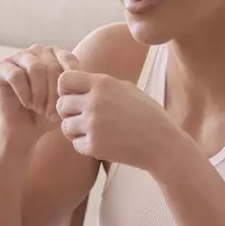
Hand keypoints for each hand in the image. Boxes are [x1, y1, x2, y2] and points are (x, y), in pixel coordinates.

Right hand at [0, 45, 80, 140]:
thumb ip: (77, 86)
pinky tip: (27, 104)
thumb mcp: (69, 100)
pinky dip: (24, 93)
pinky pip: (16, 75)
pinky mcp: (2, 67)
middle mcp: (39, 50)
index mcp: (58, 53)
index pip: (69, 61)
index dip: (70, 84)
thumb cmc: (50, 113)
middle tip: (52, 114)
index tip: (69, 104)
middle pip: (52, 66)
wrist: (26, 127)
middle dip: (54, 94)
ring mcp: (19, 56)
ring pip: (35, 68)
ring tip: (40, 109)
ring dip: (39, 94)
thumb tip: (84, 79)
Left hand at [56, 70, 189, 172]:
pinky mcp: (94, 146)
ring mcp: (93, 125)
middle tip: (82, 117)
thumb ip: (100, 84)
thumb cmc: (147, 114)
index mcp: (102, 83)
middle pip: (62, 104)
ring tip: (92, 130)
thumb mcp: (126, 88)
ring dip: (75, 130)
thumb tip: (77, 80)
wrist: (162, 143)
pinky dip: (84, 145)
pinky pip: (75, 144)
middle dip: (69, 111)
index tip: (73, 96)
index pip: (64, 79)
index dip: (65, 89)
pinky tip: (100, 142)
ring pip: (65, 126)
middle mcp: (94, 102)